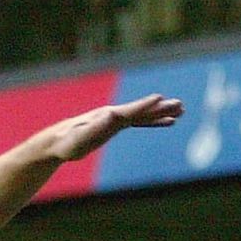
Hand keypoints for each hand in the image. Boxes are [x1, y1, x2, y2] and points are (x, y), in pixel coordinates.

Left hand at [45, 93, 182, 162]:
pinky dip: (154, 122)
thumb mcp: (80, 137)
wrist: (58, 142)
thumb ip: (96, 127)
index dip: (145, 106)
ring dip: (162, 113)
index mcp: (108, 116)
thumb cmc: (67, 142)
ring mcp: (116, 119)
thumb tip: (111, 114)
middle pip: (142, 110)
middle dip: (161, 108)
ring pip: (144, 115)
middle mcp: (114, 114)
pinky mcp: (116, 126)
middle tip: (181, 105)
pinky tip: (168, 123)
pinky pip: (140, 123)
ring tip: (181, 111)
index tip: (161, 99)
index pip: (130, 111)